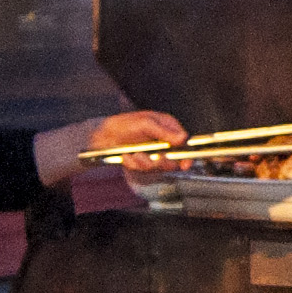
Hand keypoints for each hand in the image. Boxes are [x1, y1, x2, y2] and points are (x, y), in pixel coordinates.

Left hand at [39, 107, 186, 183]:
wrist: (104, 135)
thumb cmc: (125, 124)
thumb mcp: (146, 123)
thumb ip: (164, 132)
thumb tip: (182, 138)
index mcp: (167, 127)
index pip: (185, 142)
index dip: (187, 153)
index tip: (185, 163)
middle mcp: (162, 141)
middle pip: (174, 159)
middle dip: (163, 162)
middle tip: (157, 159)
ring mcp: (153, 153)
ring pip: (158, 166)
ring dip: (145, 162)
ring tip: (134, 154)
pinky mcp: (143, 162)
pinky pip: (143, 168)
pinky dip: (134, 163)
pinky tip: (127, 156)